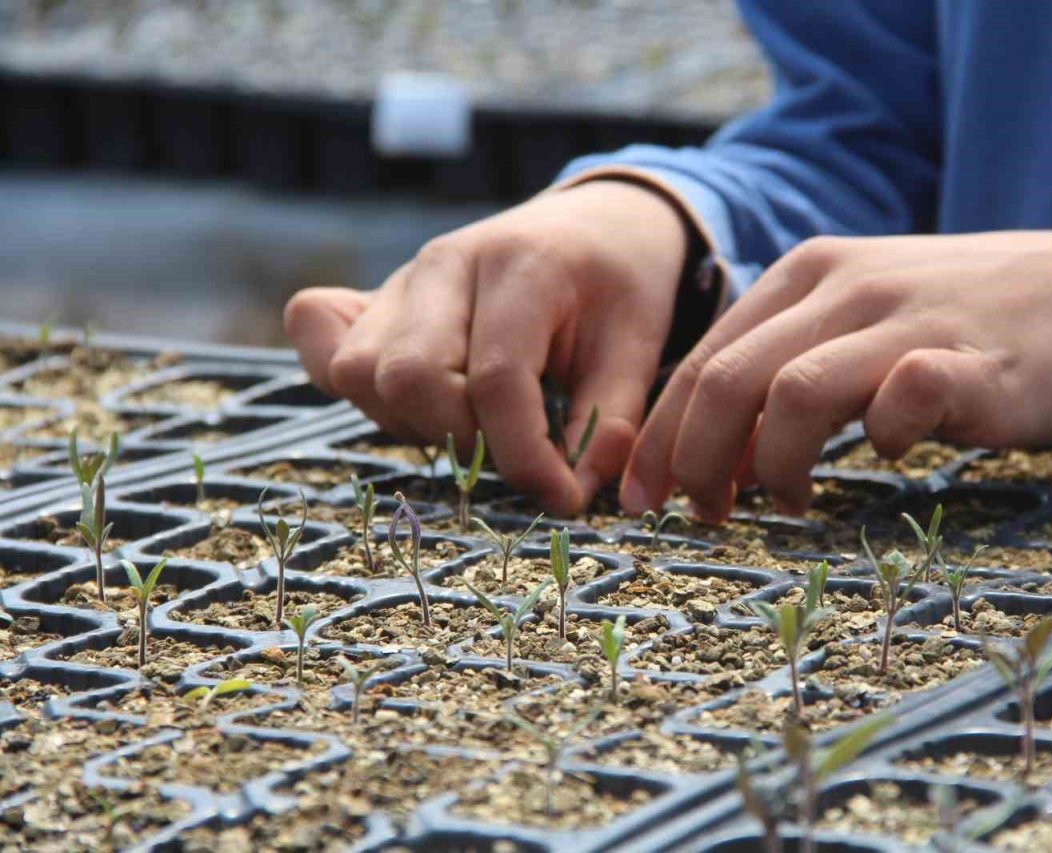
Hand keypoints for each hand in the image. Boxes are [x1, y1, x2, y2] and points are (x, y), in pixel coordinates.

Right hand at [284, 180, 687, 514]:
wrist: (594, 224)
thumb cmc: (619, 286)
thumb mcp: (639, 347)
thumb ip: (608, 423)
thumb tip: (570, 493)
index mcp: (521, 266)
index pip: (497, 381)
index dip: (525, 456)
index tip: (563, 495)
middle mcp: (445, 264)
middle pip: (407, 377)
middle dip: (462, 439)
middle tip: (512, 447)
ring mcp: (400, 279)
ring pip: (357, 370)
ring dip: (412, 421)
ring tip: (472, 422)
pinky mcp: (375, 296)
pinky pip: (318, 335)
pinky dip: (351, 382)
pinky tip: (414, 398)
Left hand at [620, 230, 1051, 521]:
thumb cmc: (966, 320)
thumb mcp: (861, 314)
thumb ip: (791, 359)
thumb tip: (718, 447)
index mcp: (807, 274)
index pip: (704, 360)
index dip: (663, 437)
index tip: (645, 498)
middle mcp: (846, 286)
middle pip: (728, 380)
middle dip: (695, 461)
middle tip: (703, 515)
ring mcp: (907, 318)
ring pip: (793, 394)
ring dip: (772, 464)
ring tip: (789, 503)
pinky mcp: (971, 359)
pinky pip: (903, 399)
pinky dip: (882, 440)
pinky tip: (893, 455)